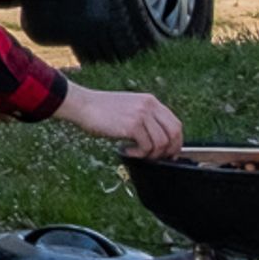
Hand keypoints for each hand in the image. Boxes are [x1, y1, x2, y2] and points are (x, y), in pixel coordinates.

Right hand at [58, 82, 184, 157]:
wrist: (82, 104)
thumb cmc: (100, 109)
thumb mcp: (129, 107)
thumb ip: (145, 118)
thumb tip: (157, 139)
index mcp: (150, 101)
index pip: (175, 123)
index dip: (176, 141)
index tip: (170, 152)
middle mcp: (149, 106)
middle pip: (174, 133)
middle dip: (169, 150)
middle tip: (158, 158)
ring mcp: (141, 115)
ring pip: (161, 142)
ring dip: (151, 154)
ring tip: (137, 153)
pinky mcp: (132, 125)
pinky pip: (146, 147)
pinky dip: (139, 154)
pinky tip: (127, 150)